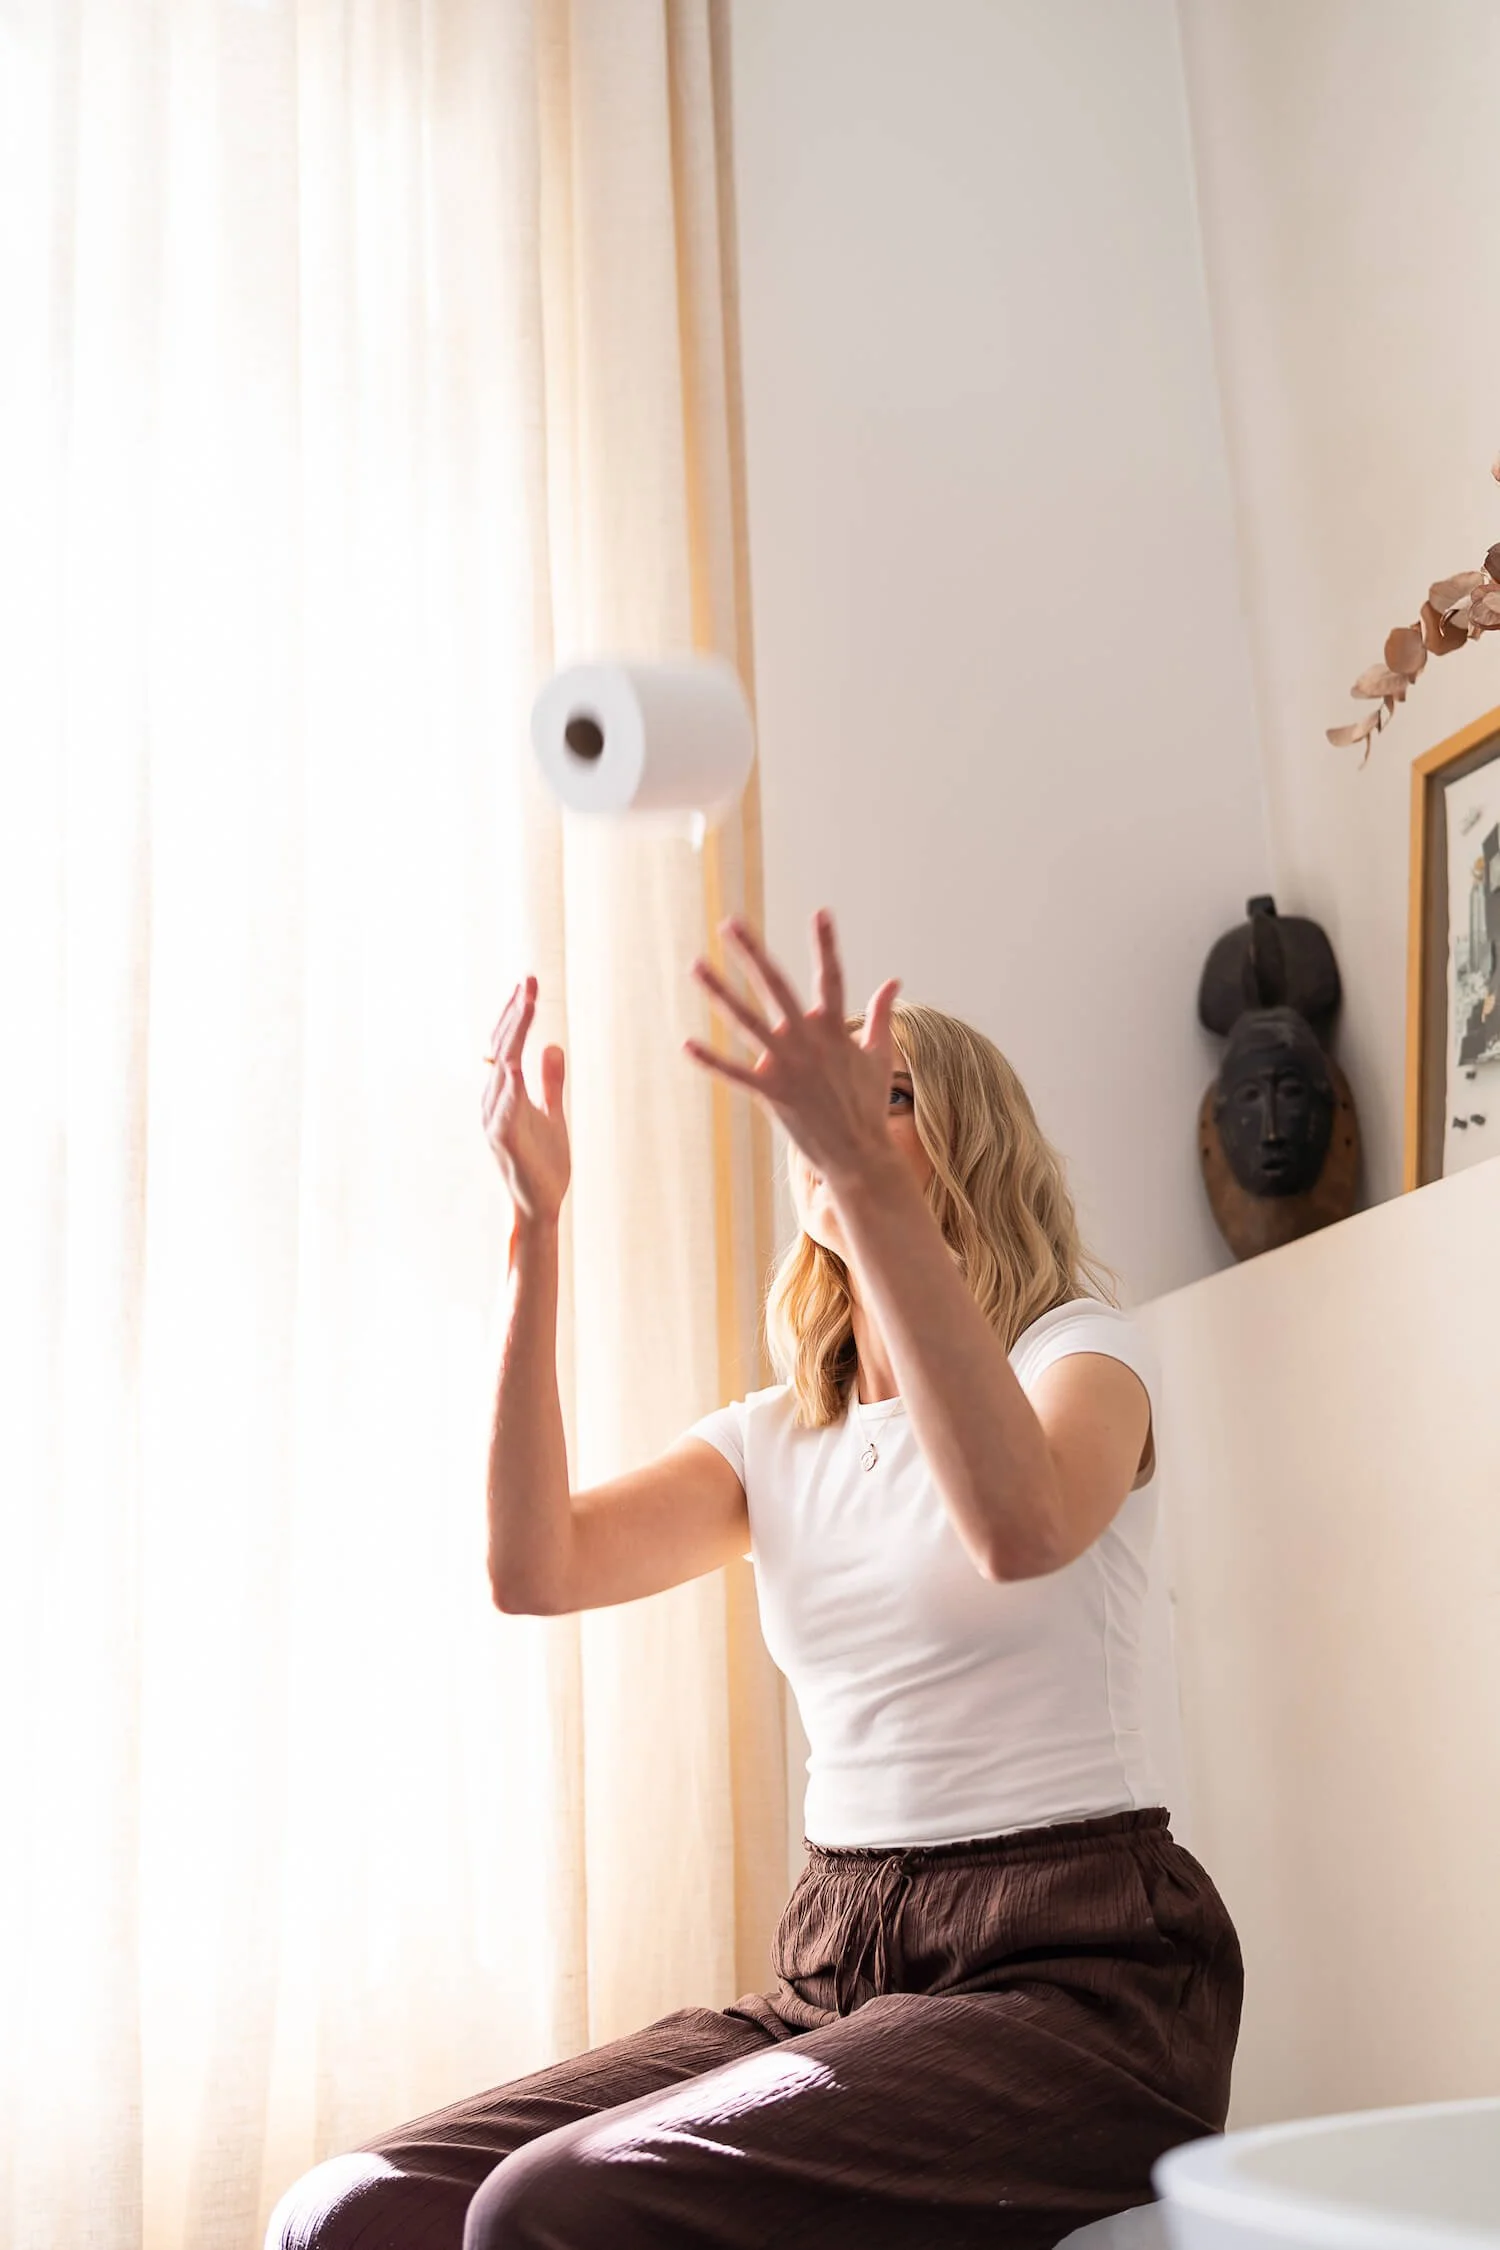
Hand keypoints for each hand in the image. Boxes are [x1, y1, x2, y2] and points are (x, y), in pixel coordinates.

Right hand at [481, 977, 570, 1224]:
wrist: (542, 1205)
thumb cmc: (545, 1163)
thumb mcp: (554, 1114)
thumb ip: (550, 1082)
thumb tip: (552, 1047)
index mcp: (504, 1093)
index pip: (506, 1044)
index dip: (516, 1014)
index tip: (528, 983)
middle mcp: (493, 1101)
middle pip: (501, 1048)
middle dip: (515, 1013)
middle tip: (529, 981)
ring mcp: (495, 1120)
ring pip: (502, 1068)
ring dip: (513, 1035)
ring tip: (526, 1005)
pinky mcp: (504, 1141)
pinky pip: (504, 1108)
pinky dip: (510, 1085)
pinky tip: (517, 1063)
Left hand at [684, 909, 901, 1188]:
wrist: (860, 1153)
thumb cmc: (867, 1103)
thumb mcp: (879, 1053)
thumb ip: (881, 1014)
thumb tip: (894, 980)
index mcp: (833, 1027)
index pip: (831, 975)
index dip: (826, 943)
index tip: (821, 912)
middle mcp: (809, 1039)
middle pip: (776, 986)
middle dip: (751, 953)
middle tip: (729, 923)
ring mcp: (788, 1065)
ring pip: (747, 1020)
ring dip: (720, 992)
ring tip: (696, 965)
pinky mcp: (772, 1093)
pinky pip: (735, 1073)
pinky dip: (711, 1061)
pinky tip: (686, 1044)